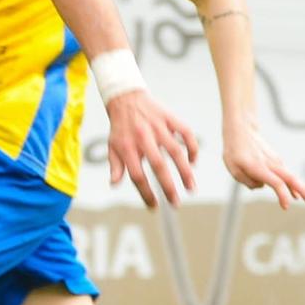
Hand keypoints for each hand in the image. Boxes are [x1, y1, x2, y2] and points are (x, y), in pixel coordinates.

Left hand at [105, 90, 198, 207]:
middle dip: (168, 187)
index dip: (146, 193)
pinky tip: (193, 162)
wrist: (125, 98)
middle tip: (176, 204)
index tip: (154, 206)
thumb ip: (115, 166)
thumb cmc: (119, 128)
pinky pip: (186, 133)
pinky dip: (192, 148)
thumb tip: (114, 184)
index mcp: (127, 148)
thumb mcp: (112, 147)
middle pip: (158, 166)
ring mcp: (158, 127)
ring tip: (191, 188)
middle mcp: (143, 138)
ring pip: (176, 151)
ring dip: (185, 172)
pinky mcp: (169, 118)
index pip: (137, 176)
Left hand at [223, 125, 304, 209]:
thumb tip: (261, 187)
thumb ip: (247, 181)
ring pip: (291, 177)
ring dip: (301, 188)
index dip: (283, 195)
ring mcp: (275, 161)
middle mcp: (271, 164)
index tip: (286, 207)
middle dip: (303, 190)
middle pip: (291, 179)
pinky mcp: (275, 161)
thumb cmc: (234, 151)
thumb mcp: (233, 169)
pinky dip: (292, 184)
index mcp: (259, 167)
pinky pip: (285, 175)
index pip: (276, 183)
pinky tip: (295, 194)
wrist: (241, 131)